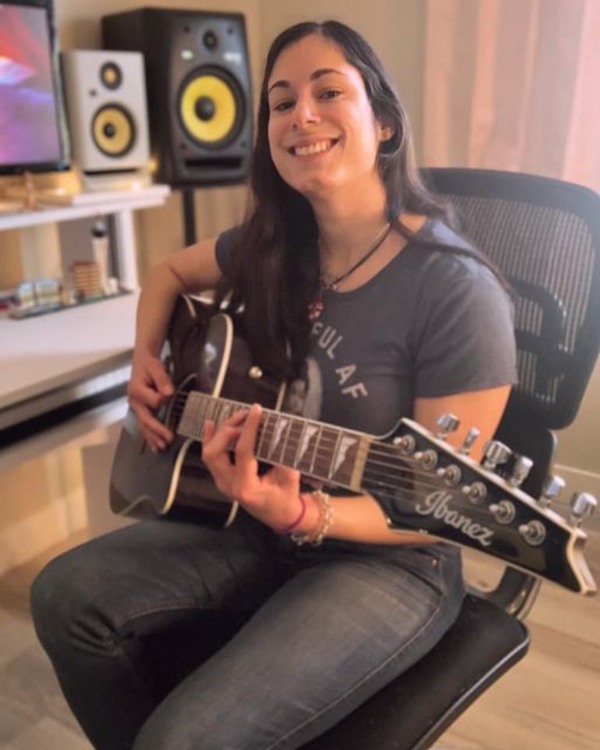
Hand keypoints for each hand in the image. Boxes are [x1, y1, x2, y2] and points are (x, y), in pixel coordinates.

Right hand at [127, 350, 174, 451]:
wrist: (142, 362)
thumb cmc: (149, 365)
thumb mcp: (156, 367)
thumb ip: (162, 379)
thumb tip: (168, 392)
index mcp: (137, 390)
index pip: (154, 401)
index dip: (163, 399)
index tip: (170, 393)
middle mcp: (134, 401)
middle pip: (145, 419)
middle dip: (157, 430)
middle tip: (168, 438)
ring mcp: (136, 407)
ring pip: (143, 425)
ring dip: (152, 437)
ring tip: (161, 447)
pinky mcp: (140, 410)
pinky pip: (143, 425)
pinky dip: (149, 436)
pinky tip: (154, 446)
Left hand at [201, 403, 304, 530]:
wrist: (280, 514)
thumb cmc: (286, 498)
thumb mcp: (290, 476)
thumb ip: (281, 454)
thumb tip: (277, 428)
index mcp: (246, 488)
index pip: (243, 451)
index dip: (249, 428)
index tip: (256, 410)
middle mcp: (229, 486)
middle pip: (216, 452)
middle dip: (229, 429)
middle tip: (246, 415)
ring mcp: (222, 483)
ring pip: (209, 453)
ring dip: (221, 432)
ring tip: (236, 417)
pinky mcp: (222, 478)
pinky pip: (211, 457)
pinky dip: (211, 439)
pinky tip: (211, 424)